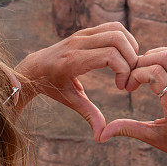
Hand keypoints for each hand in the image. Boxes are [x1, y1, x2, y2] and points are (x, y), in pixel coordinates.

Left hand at [16, 22, 139, 140]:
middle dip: (131, 58)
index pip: (110, 55)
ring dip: (130, 46)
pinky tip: (123, 57)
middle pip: (117, 39)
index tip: (121, 87)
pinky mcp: (85, 30)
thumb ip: (88, 115)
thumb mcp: (70, 101)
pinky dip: (124, 39)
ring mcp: (81, 34)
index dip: (123, 70)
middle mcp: (77, 43)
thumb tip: (101, 138)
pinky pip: (112, 27)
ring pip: (117, 29)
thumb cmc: (52, 86)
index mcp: (73, 61)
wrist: (35, 67)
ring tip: (129, 66)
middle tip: (129, 77)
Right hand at [99, 46, 166, 165]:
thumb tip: (101, 135)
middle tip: (133, 74)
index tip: (128, 86)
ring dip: (157, 55)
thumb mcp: (152, 138)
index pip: (155, 73)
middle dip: (144, 61)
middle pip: (166, 58)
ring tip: (143, 69)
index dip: (136, 73)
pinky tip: (156, 69)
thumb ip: (127, 129)